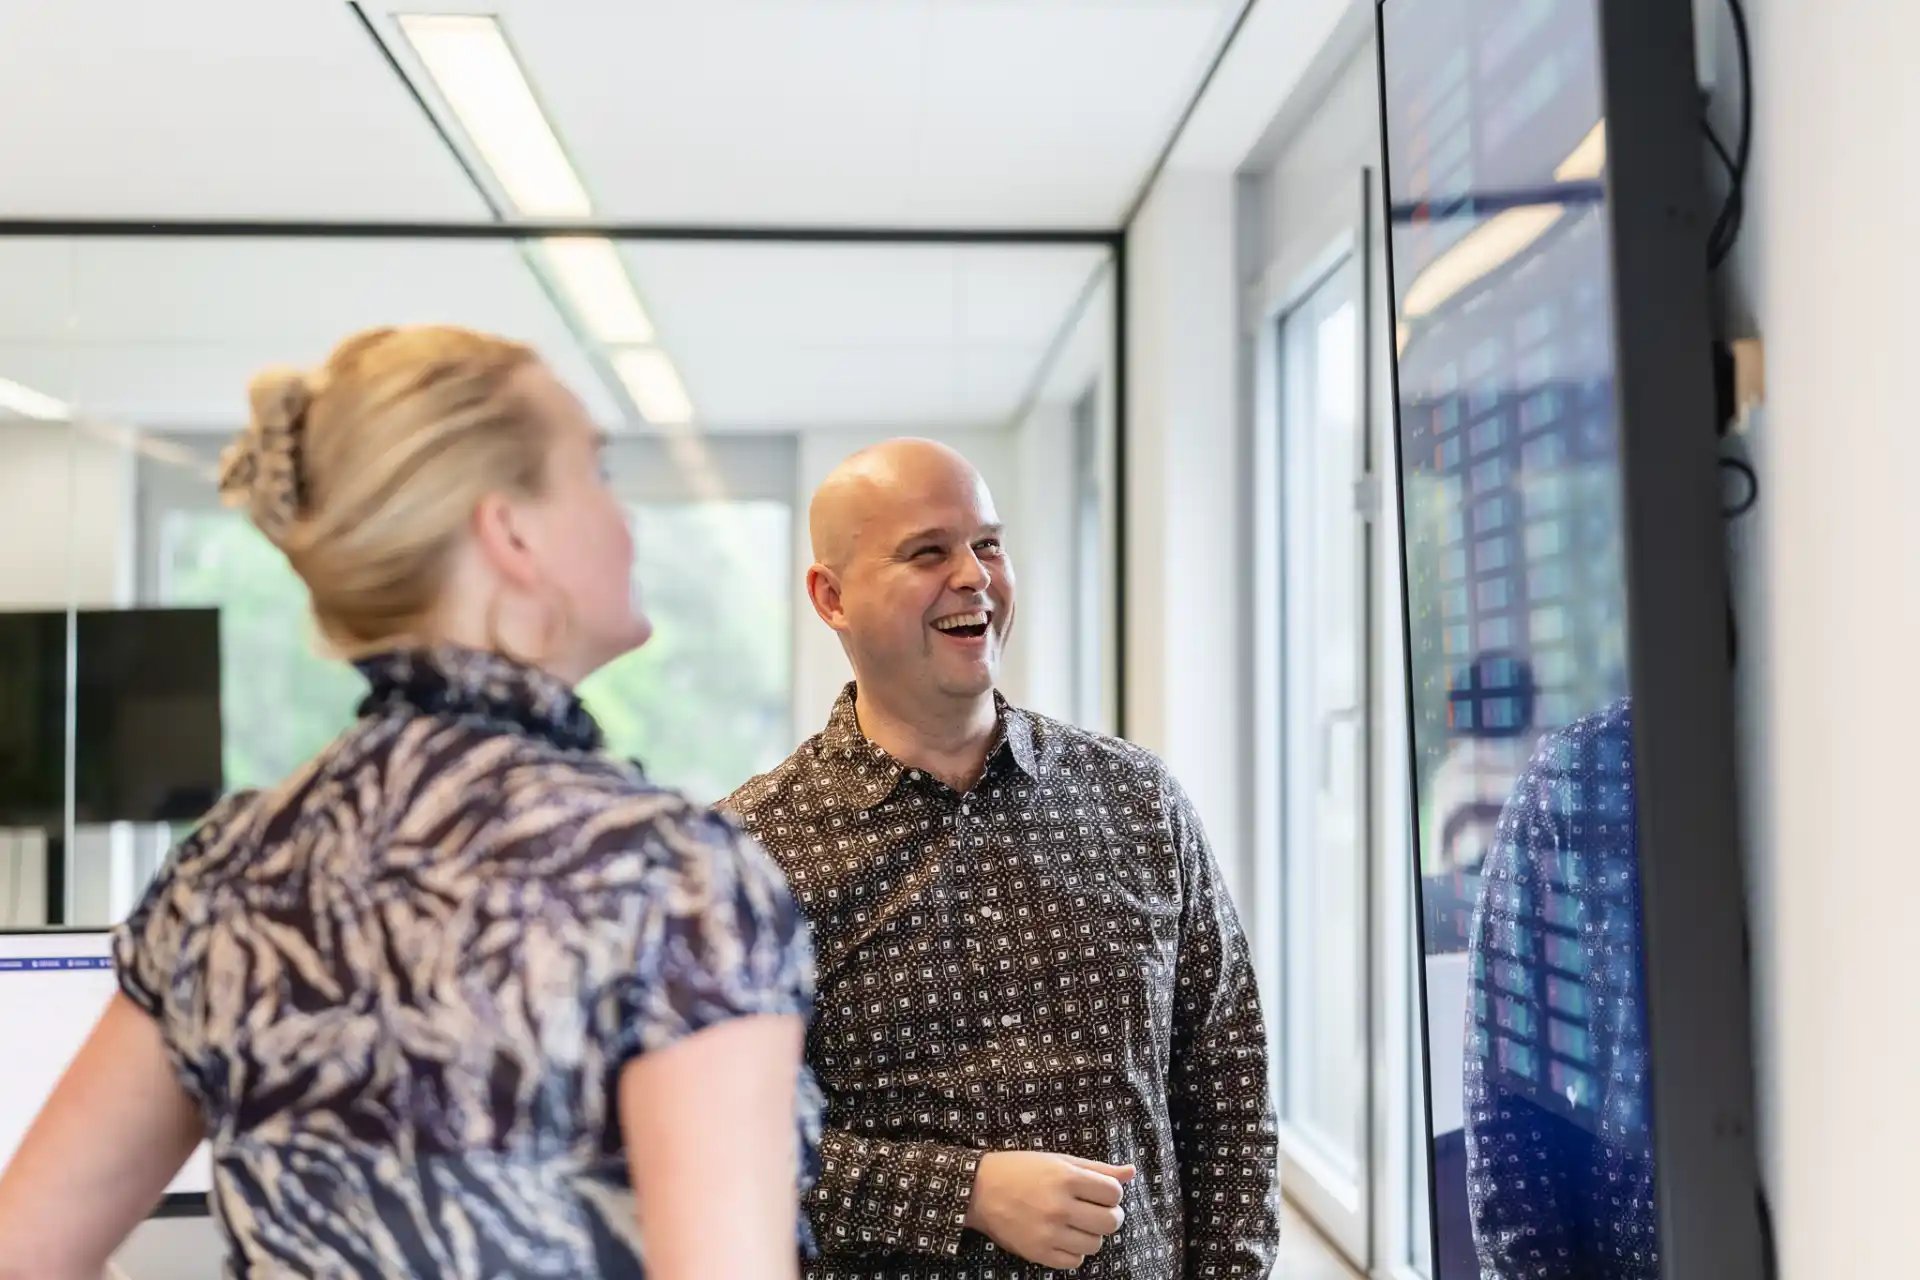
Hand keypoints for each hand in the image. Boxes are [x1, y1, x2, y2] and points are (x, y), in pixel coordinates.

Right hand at [963, 1151, 1133, 1270]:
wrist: (978, 1190)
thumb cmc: (1021, 1170)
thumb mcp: (1058, 1161)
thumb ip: (1098, 1168)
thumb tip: (1131, 1172)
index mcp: (1066, 1178)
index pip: (1114, 1193)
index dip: (1112, 1194)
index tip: (1100, 1193)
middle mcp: (1059, 1207)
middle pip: (1111, 1222)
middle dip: (1109, 1216)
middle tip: (1095, 1211)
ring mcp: (1049, 1233)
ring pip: (1095, 1244)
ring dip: (1091, 1234)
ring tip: (1075, 1224)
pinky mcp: (1038, 1253)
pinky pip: (1075, 1261)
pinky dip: (1074, 1251)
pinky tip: (1063, 1237)